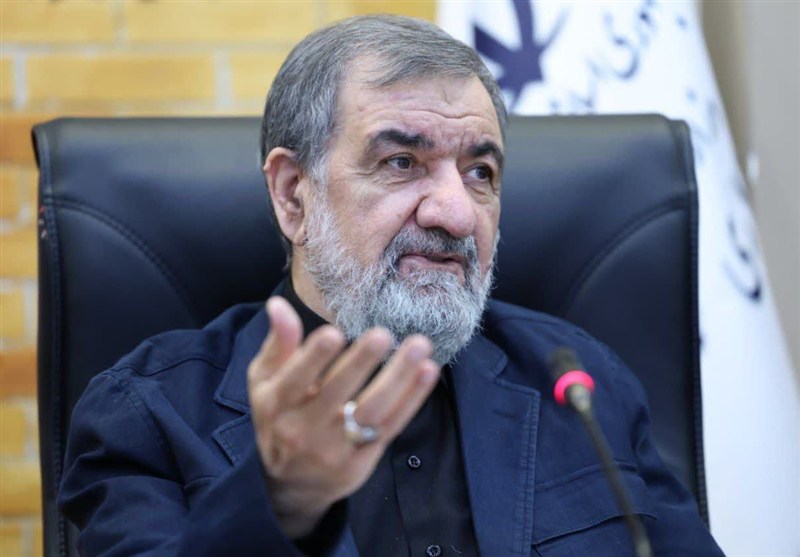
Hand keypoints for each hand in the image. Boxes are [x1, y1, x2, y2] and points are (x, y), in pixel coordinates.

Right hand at [247, 296, 439, 537]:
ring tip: (419, 346)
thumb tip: (279, 304)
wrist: (286, 486)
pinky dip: (412, 400)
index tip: (334, 333)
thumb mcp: (265, 383)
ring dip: (398, 378)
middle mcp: (304, 428)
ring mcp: (335, 448)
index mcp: (278, 404)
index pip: (294, 380)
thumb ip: (278, 343)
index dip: (313, 358)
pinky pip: (390, 427)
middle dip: (361, 363)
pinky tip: (427, 372)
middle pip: (337, 394)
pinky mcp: (361, 461)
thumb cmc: (278, 418)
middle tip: (383, 334)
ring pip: (370, 411)